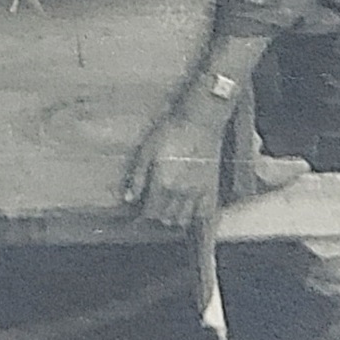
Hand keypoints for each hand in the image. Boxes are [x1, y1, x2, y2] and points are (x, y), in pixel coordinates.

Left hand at [122, 106, 227, 229]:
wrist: (199, 121)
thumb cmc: (170, 132)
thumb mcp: (147, 150)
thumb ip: (137, 177)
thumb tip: (129, 198)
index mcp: (162, 183)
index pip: (150, 212)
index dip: (144, 214)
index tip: (142, 210)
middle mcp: (179, 192)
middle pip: (165, 217)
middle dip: (157, 216)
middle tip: (155, 207)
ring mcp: (196, 192)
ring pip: (183, 219)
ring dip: (174, 218)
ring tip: (171, 209)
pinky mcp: (210, 187)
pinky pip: (204, 213)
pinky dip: (195, 217)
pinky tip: (190, 213)